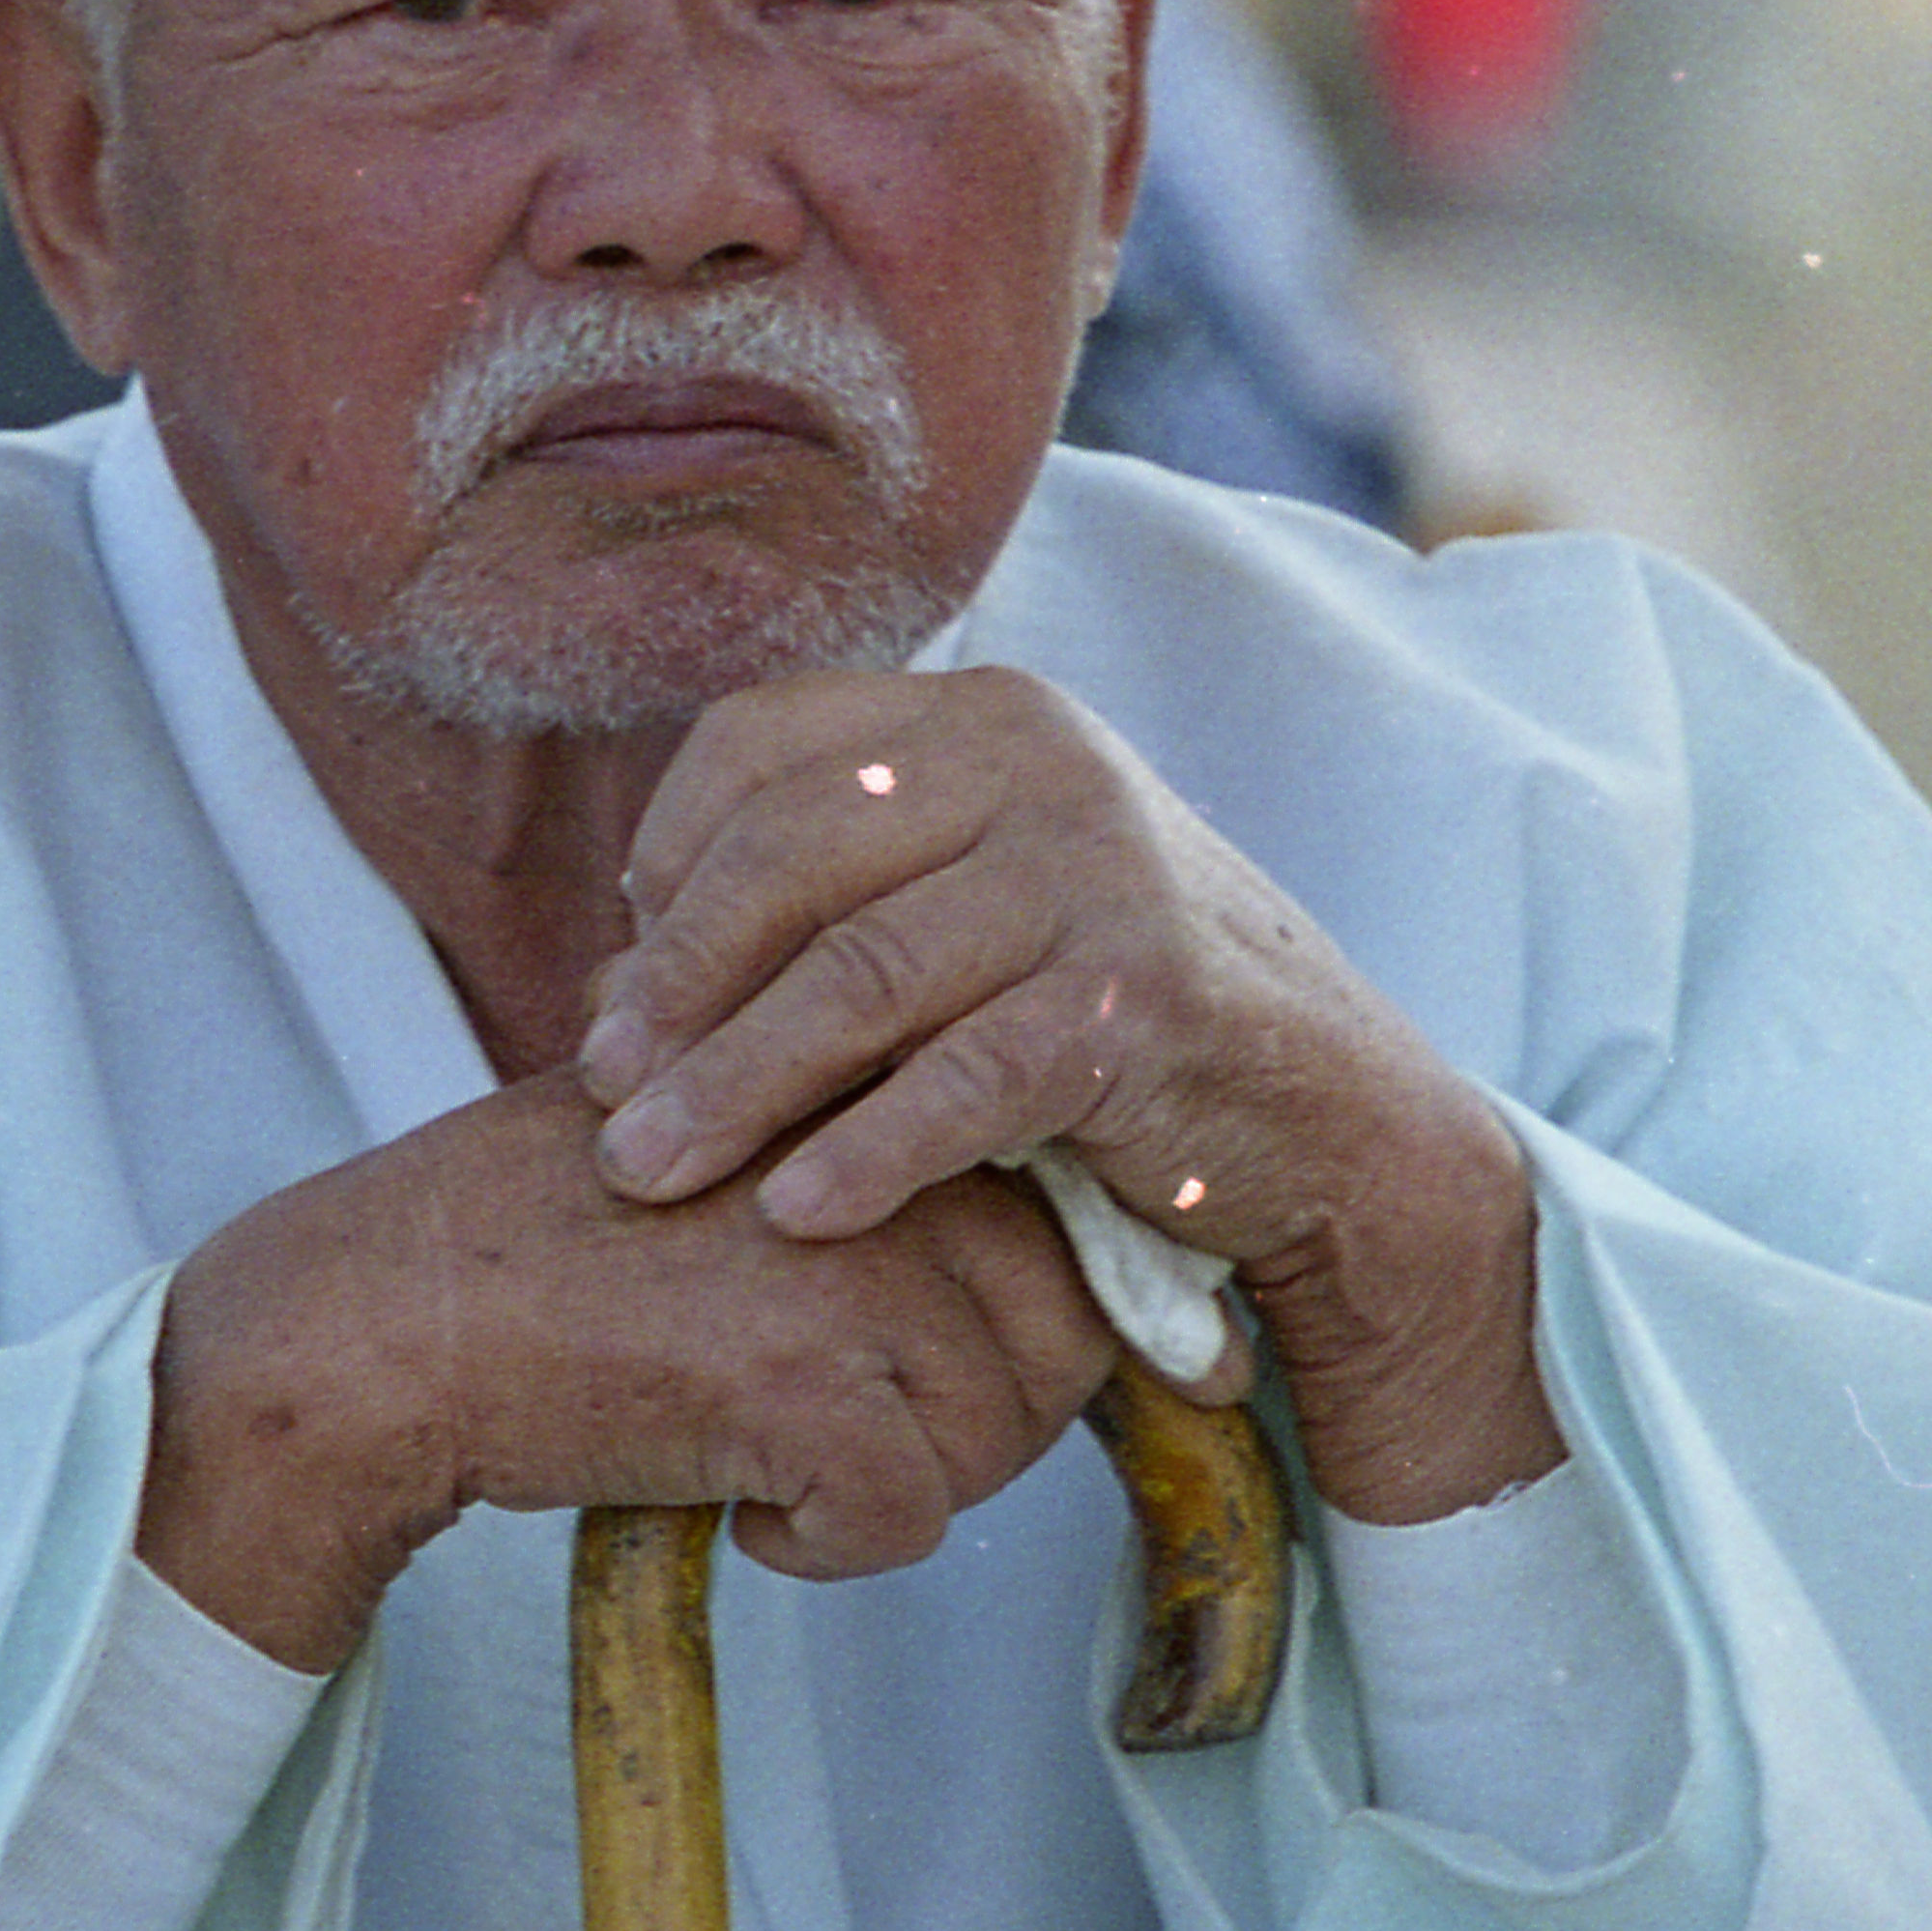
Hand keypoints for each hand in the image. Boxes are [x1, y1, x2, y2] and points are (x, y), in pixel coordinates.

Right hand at [138, 1078, 1119, 1672]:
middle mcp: (884, 1159)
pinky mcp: (805, 1389)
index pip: (1057, 1218)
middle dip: (981, 1416)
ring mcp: (852, 1271)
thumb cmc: (529, 1235)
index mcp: (870, 1083)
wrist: (386, 1318)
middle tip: (852, 1435)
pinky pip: (909, 1518)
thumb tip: (981, 1192)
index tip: (967, 1371)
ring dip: (901, 1482)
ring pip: (998, 1438)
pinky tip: (734, 1511)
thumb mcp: (705, 1120)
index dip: (1027, 1320)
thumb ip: (834, 1130)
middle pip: (1062, 1335)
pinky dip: (828, 1547)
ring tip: (770, 1455)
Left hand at [577, 668, 1558, 1525]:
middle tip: (602, 1094)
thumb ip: (820, 920)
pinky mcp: (1143, 997)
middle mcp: (1041, 760)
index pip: (762, 745)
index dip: (666, 857)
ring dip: (734, 1083)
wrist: (1330, 1111)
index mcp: (982, 716)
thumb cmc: (1108, 1018)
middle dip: (675, 987)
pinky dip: (869, 1151)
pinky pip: (967, 1079)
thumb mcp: (967, 922)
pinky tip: (797, 1214)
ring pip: (860, 974)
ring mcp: (1099, 871)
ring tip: (645, 1169)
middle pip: (789, 857)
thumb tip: (605, 991)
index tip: (621, 978)